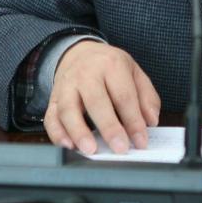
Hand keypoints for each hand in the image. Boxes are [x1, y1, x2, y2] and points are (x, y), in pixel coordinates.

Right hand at [44, 41, 160, 154]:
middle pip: (96, 101)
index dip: (134, 121)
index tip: (141, 141)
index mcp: (112, 65)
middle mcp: (87, 73)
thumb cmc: (110, 67)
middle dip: (109, 127)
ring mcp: (67, 85)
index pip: (124, 95)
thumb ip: (146, 96)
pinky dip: (57, 133)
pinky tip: (68, 145)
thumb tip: (151, 121)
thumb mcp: (134, 72)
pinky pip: (51, 117)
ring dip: (79, 132)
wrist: (80, 53)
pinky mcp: (53, 98)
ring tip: (91, 150)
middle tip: (120, 148)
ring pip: (68, 109)